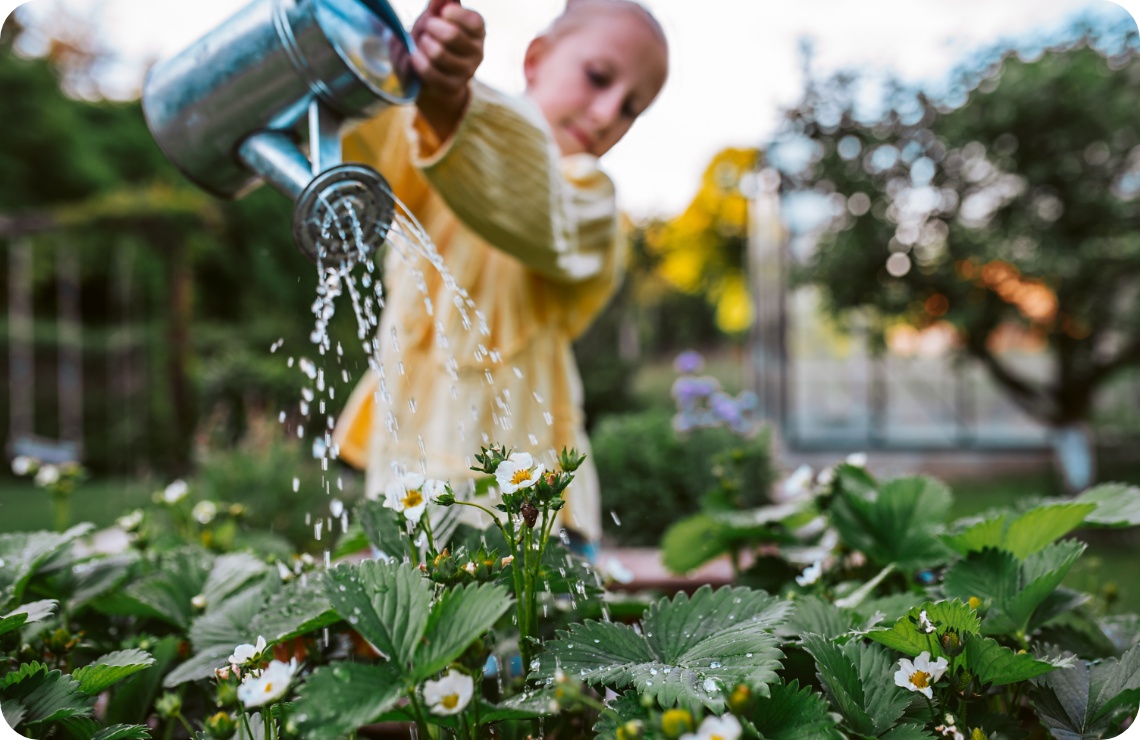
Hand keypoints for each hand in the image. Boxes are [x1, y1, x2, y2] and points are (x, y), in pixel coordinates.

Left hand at [411, 0, 484, 140]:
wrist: (433, 73)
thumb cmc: (436, 38)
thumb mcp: (437, 18)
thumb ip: (440, 5)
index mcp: (478, 31)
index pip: (472, 21)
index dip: (453, 14)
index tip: (442, 13)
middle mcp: (477, 52)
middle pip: (452, 35)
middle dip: (431, 27)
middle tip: (426, 27)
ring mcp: (466, 72)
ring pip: (438, 53)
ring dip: (423, 44)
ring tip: (421, 42)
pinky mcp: (452, 87)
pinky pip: (429, 71)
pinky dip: (417, 60)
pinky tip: (414, 55)